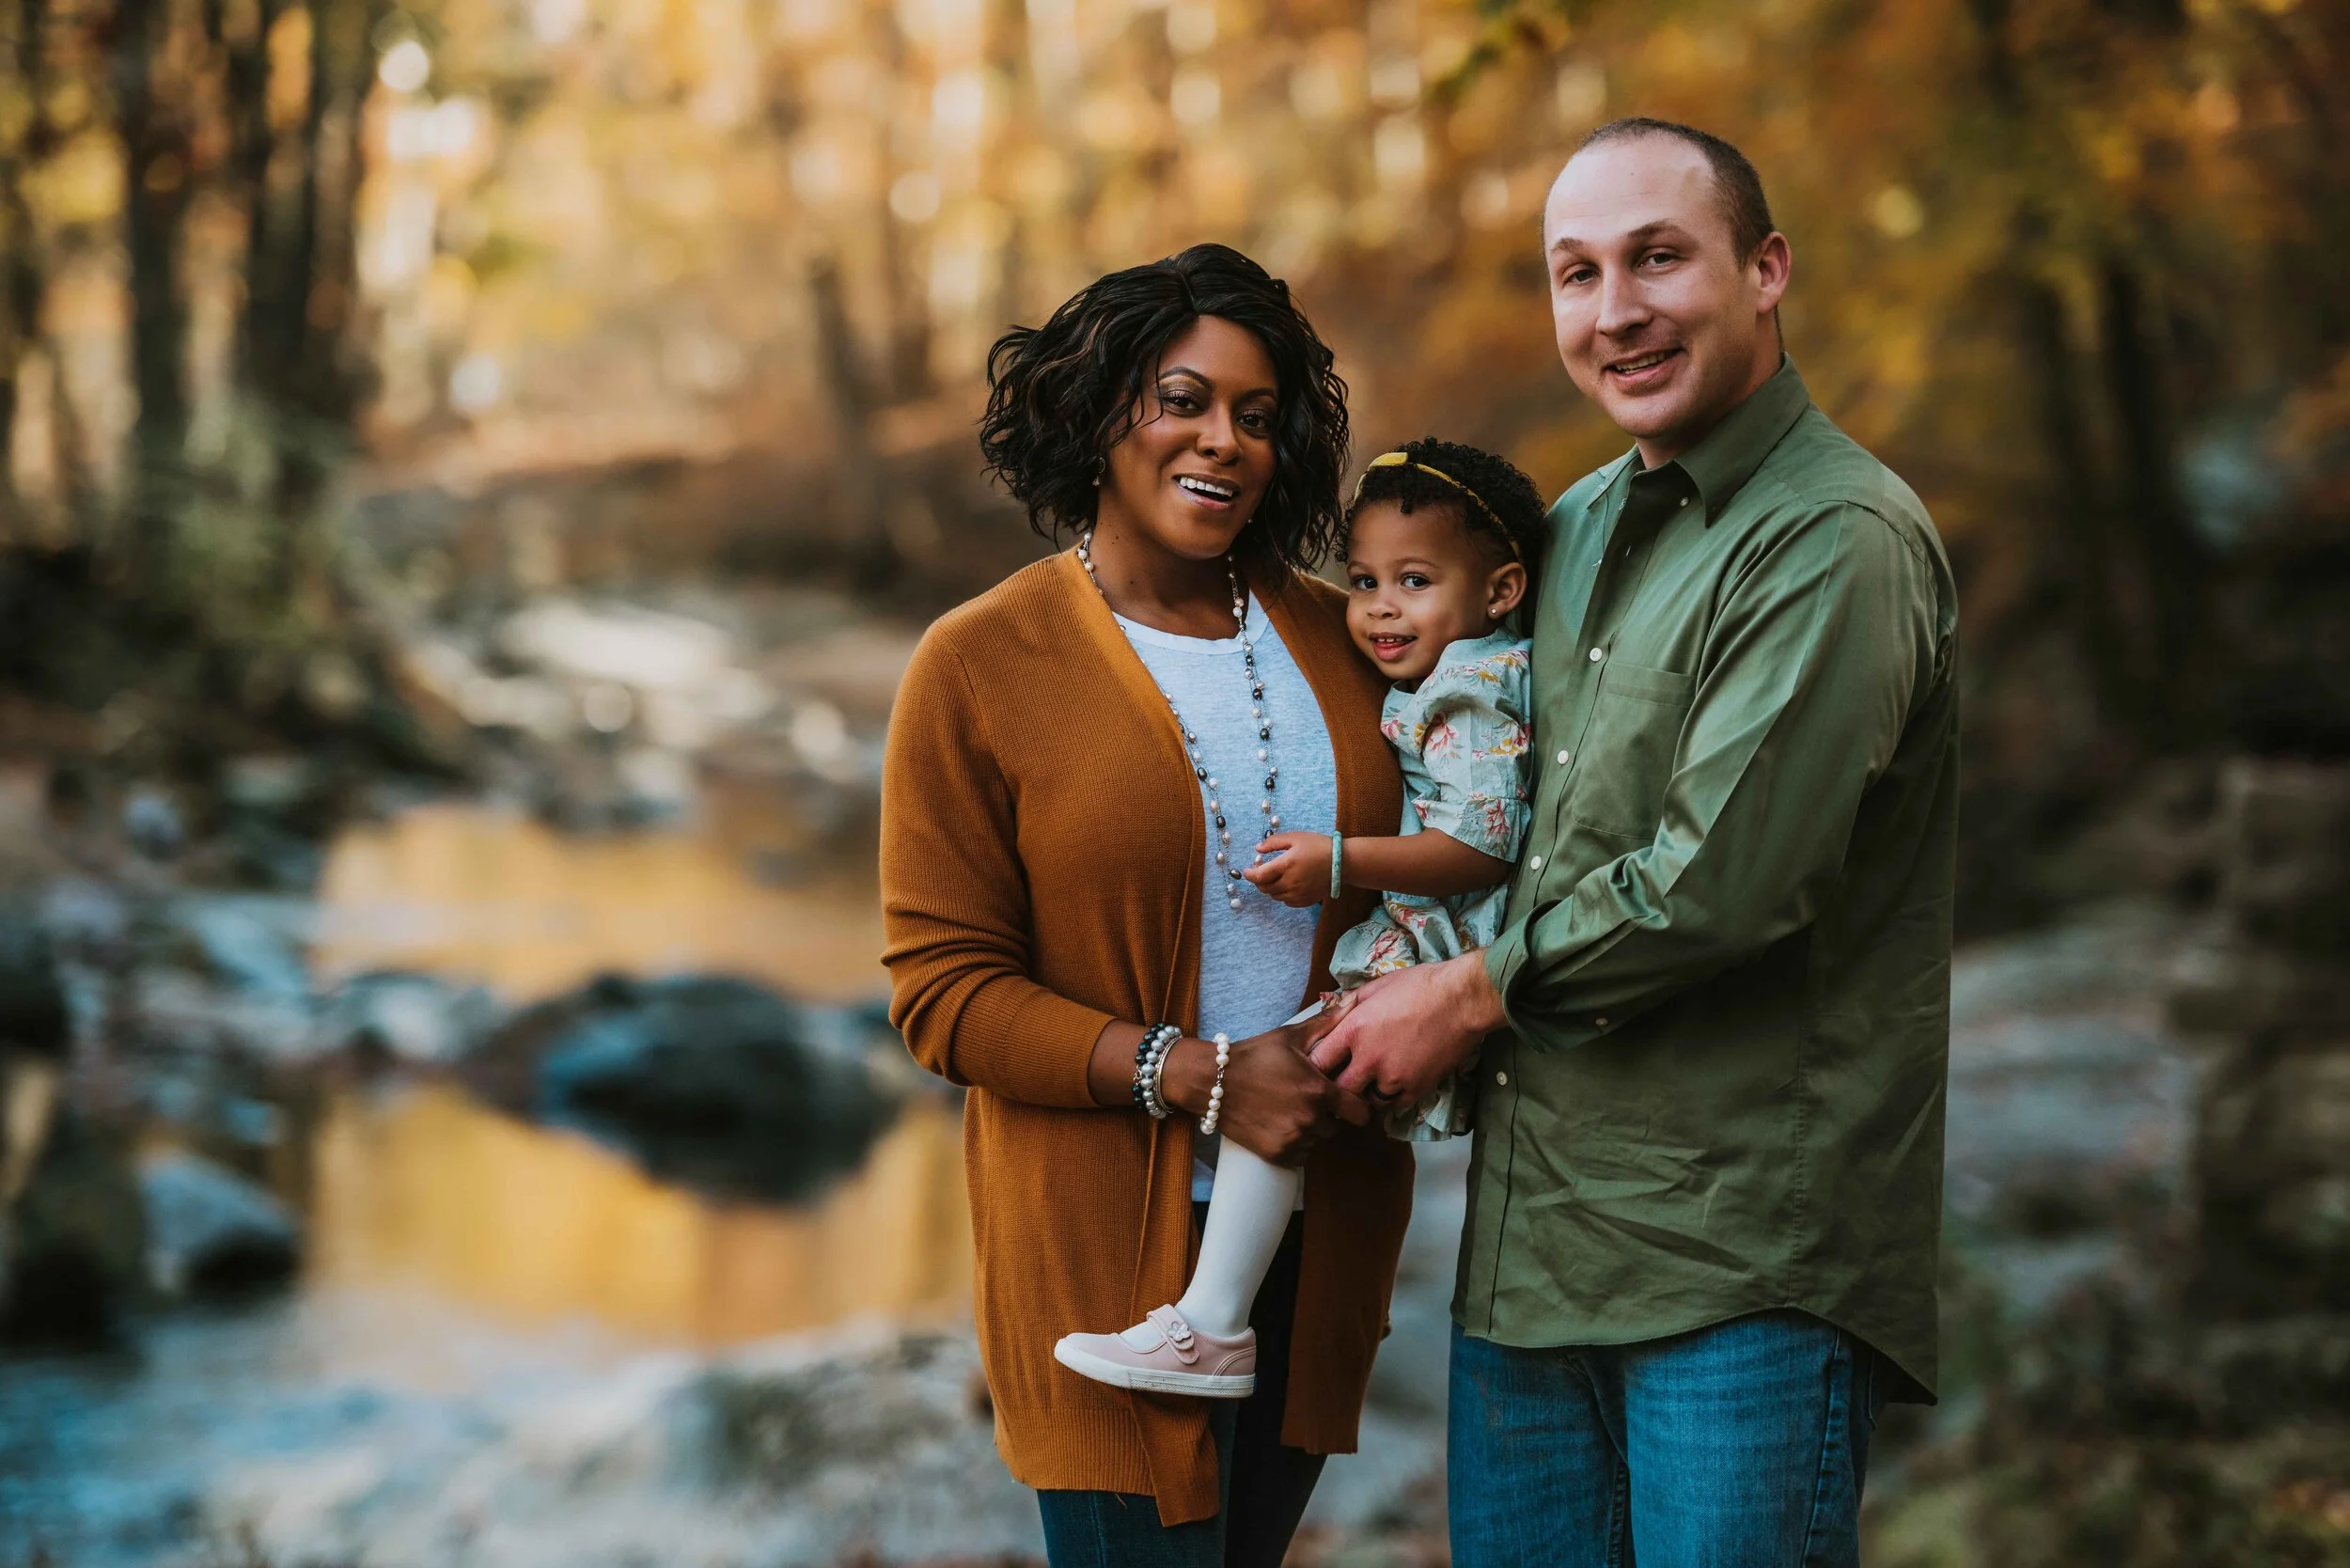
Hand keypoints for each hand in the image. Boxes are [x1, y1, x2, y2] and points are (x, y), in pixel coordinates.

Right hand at [1164, 1010, 1367, 1166]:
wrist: (1211, 1081)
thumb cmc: (1253, 1056)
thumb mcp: (1290, 1036)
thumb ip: (1326, 1023)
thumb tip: (1354, 1001)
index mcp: (1319, 1091)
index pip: (1359, 1112)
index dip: (1356, 1106)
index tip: (1347, 1101)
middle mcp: (1310, 1119)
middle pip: (1335, 1126)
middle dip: (1326, 1115)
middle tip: (1306, 1100)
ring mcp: (1293, 1139)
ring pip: (1316, 1140)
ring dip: (1309, 1130)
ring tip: (1289, 1110)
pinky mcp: (1276, 1154)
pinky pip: (1300, 1155)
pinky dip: (1294, 1144)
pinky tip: (1280, 1125)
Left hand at [1242, 831, 1331, 907]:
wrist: (1343, 863)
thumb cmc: (1319, 846)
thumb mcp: (1296, 837)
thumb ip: (1273, 842)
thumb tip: (1257, 849)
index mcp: (1286, 866)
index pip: (1259, 876)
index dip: (1249, 875)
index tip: (1247, 871)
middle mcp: (1290, 883)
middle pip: (1264, 888)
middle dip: (1259, 880)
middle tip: (1262, 870)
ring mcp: (1298, 894)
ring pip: (1274, 896)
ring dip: (1270, 887)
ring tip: (1276, 876)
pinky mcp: (1305, 900)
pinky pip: (1286, 902)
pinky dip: (1282, 894)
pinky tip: (1288, 884)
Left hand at [1310, 954, 1504, 1107]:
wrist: (1461, 999)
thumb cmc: (1418, 986)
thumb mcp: (1376, 987)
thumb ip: (1351, 1004)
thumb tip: (1335, 1013)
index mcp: (1353, 1030)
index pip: (1319, 1061)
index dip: (1317, 1066)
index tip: (1323, 1066)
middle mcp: (1368, 1059)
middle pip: (1339, 1090)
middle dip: (1338, 1087)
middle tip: (1344, 1082)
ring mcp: (1393, 1078)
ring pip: (1366, 1102)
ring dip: (1366, 1095)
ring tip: (1371, 1085)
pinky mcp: (1416, 1089)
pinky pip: (1394, 1106)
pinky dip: (1391, 1099)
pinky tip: (1393, 1087)